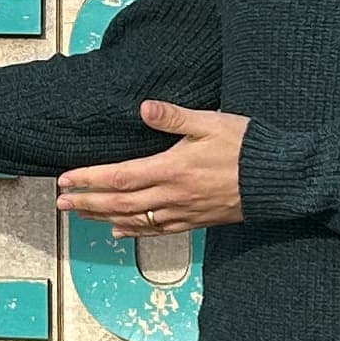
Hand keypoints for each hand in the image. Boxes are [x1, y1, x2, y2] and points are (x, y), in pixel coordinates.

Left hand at [55, 101, 247, 234]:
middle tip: (60, 203)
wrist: (279, 179)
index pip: (119, 177)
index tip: (65, 179)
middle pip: (119, 204)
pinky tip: (118, 231)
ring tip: (80, 214)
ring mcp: (184, 212)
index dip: (89, 180)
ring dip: (103, 218)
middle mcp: (173, 196)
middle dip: (86, 203)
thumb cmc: (246, 146)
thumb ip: (174, 117)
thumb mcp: (210, 122)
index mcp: (172, 169)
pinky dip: (133, 231)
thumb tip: (144, 108)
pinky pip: (157, 230)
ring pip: (134, 220)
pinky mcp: (196, 221)